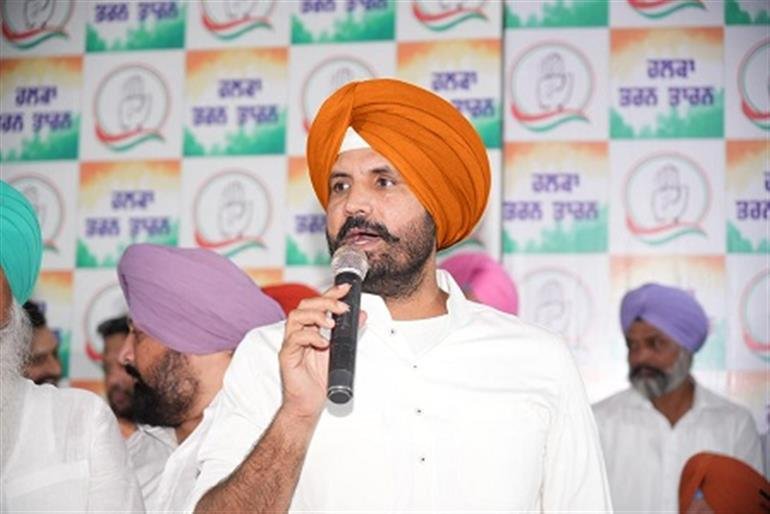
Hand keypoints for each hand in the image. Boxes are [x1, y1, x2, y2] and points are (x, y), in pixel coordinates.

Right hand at [278, 283, 364, 420]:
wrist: (308, 403)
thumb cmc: (319, 379)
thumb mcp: (340, 351)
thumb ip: (349, 333)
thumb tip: (362, 315)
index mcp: (310, 328)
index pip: (318, 304)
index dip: (331, 293)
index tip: (346, 288)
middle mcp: (299, 332)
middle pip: (305, 305)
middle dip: (325, 302)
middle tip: (342, 308)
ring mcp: (291, 343)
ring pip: (296, 317)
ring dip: (316, 316)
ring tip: (331, 324)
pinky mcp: (287, 356)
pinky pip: (294, 339)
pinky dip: (310, 337)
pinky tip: (322, 343)